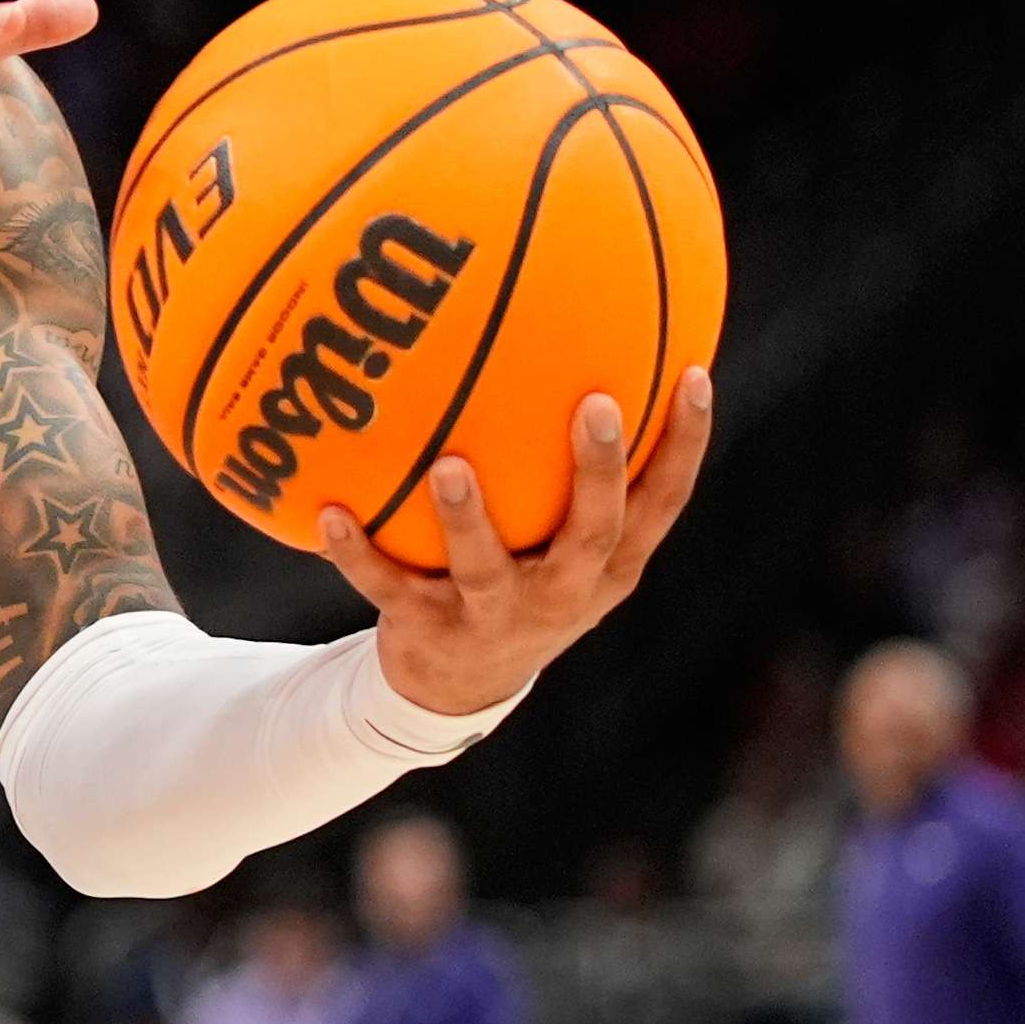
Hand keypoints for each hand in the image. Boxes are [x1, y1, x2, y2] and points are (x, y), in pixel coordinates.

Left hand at [322, 369, 715, 713]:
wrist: (461, 682)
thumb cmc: (523, 576)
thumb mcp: (562, 535)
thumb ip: (569, 463)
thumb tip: (572, 341)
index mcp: (608, 565)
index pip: (664, 501)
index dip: (686, 444)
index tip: (696, 375)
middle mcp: (564, 592)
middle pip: (594, 532)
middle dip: (598, 472)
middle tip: (595, 404)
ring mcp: (496, 615)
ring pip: (487, 568)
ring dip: (469, 519)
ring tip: (449, 466)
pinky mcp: (428, 629)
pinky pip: (386, 586)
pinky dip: (356, 553)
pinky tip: (328, 512)